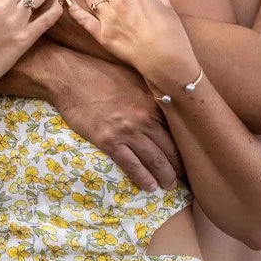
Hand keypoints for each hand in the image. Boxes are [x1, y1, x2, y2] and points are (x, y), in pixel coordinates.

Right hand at [53, 57, 182, 191]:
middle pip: (170, 150)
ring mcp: (127, 132)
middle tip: (184, 179)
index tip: (189, 157)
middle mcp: (145, 119)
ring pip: (155, 161)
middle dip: (179, 168)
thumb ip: (150, 95)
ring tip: (169, 186)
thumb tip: (165, 108)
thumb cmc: (101, 74)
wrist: (71, 77)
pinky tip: (150, 187)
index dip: (186, 148)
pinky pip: (132, 166)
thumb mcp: (134, 79)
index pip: (177, 132)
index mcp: (153, 103)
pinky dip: (143, 179)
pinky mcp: (109, 141)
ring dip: (165, 177)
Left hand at [68, 0, 197, 93]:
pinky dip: (74, 11)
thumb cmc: (173, 36)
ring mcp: (109, 17)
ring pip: (95, 1)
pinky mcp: (102, 34)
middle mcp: (121, 1)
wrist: (165, 60)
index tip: (136, 4)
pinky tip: (67, 4)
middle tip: (119, 5)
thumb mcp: (171, 13)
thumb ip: (162, 3)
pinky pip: (84, 20)